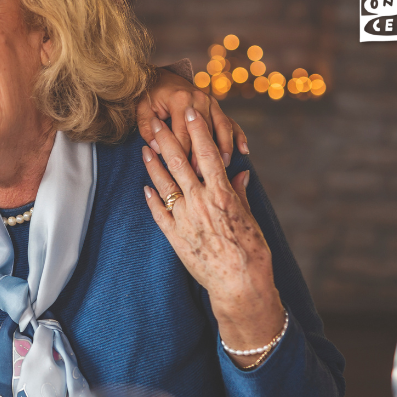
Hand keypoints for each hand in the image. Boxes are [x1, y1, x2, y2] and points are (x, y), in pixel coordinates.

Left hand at [137, 68, 249, 170]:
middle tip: (202, 176)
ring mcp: (210, 102)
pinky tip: (244, 150)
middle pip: (204, 133)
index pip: (182, 133)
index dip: (182, 155)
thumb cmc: (150, 96)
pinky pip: (230, 122)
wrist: (162, 77)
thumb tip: (157, 148)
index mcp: (179, 100)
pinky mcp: (216, 106)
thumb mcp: (142, 109)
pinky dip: (238, 136)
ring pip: (222, 127)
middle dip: (203, 156)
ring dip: (224, 148)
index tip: (182, 173)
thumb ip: (147, 129)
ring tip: (224, 166)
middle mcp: (198, 99)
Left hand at [140, 107, 283, 368]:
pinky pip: (159, 212)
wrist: (240, 285)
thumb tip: (239, 172)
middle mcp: (200, 202)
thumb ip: (240, 193)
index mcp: (222, 194)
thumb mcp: (250, 218)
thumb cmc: (252, 252)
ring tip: (144, 148)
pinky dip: (152, 198)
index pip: (207, 154)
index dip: (198, 130)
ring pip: (164, 184)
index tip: (191, 111)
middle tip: (155, 121)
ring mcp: (185, 219)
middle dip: (166, 139)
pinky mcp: (175, 237)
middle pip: (179, 162)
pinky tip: (145, 186)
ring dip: (153, 164)